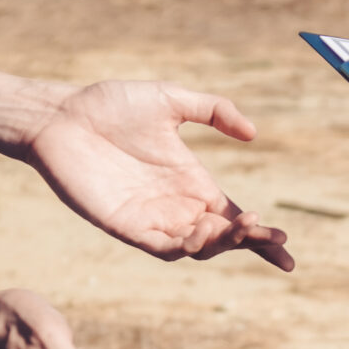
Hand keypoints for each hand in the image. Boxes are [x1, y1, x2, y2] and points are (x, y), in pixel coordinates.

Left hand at [26, 81, 292, 271]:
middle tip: (265, 231)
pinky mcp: (124, 226)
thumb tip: (253, 132)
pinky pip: (161, 247)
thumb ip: (214, 110)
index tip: (287, 246)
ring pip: (197, 248)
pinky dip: (185, 246)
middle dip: (250, 241)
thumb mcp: (171, 100)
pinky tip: (201, 229)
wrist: (61, 115)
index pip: (234, 218)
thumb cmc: (110, 105)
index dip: (262, 236)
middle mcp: (176, 206)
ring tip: (234, 225)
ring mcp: (151, 219)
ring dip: (221, 243)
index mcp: (192, 182)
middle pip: (223, 239)